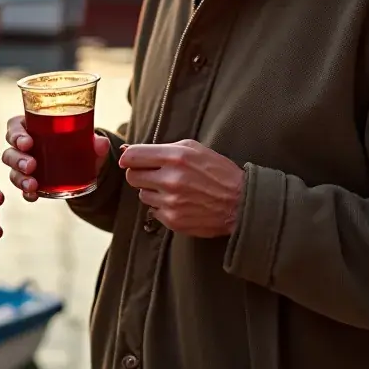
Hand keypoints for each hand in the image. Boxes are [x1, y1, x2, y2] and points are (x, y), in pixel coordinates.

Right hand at [1, 114, 110, 201]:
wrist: (84, 164)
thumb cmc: (78, 142)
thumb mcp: (87, 140)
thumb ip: (94, 141)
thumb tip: (101, 143)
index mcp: (32, 126)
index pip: (15, 126)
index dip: (16, 134)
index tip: (28, 142)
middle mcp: (23, 145)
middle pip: (10, 150)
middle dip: (18, 159)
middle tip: (32, 165)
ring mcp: (24, 165)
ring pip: (12, 170)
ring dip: (20, 177)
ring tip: (33, 184)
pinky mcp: (29, 181)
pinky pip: (22, 188)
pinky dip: (26, 192)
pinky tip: (33, 196)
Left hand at [118, 139, 244, 236]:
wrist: (241, 203)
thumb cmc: (217, 172)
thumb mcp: (193, 149)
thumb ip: (160, 148)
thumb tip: (127, 150)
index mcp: (175, 157)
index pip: (133, 156)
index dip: (128, 158)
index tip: (130, 160)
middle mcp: (171, 179)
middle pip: (132, 177)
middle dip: (140, 174)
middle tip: (155, 175)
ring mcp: (171, 202)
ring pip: (142, 195)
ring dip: (152, 191)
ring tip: (173, 189)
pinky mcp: (173, 220)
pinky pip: (153, 211)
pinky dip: (162, 207)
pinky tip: (179, 202)